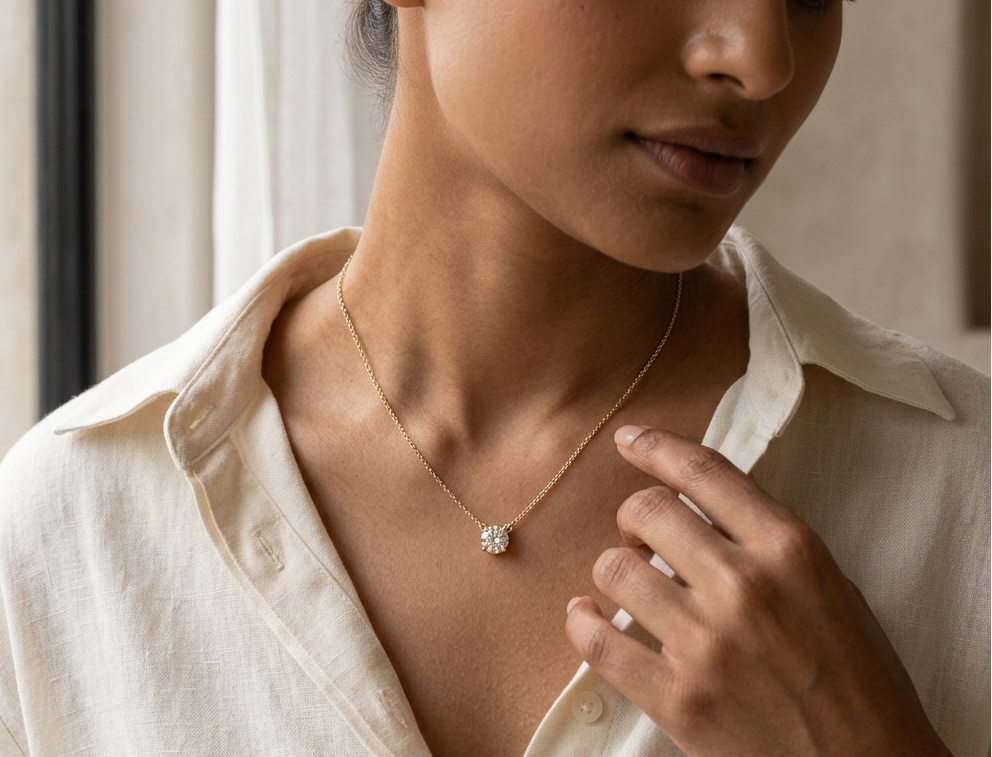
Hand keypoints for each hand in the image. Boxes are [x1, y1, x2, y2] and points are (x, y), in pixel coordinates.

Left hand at [564, 426, 950, 756]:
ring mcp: (707, 645)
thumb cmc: (859, 679)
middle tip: (641, 536)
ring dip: (613, 569)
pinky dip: (583, 622)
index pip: (704, 472)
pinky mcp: (679, 700)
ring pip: (615, 568)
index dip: (656, 447)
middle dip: (635, 517)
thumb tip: (701, 509)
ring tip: (628, 582)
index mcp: (790, 550)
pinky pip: (599, 642)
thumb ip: (768, 542)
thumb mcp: (833, 587)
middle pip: (647, 511)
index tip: (629, 441)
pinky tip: (586, 615)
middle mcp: (744, 586)